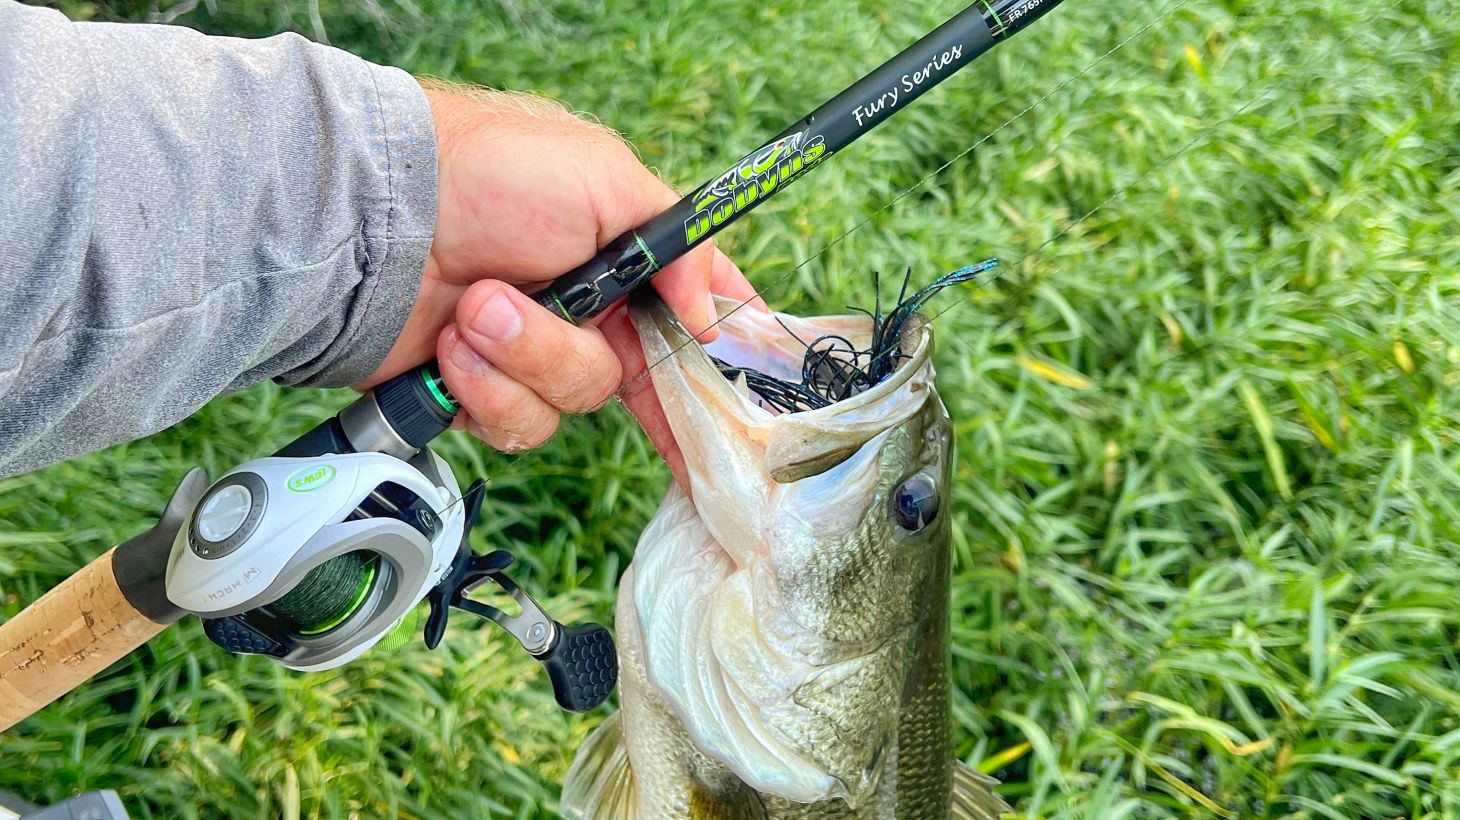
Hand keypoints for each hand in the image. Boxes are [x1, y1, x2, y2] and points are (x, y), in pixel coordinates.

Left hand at [362, 80, 762, 455]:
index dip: (717, 358)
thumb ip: (677, 249)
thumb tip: (711, 316)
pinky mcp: (481, 393)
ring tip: (475, 306)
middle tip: (542, 304)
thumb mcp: (604, 179)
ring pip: (569, 404)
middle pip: (633, 380)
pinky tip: (451, 345)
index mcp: (627, 263)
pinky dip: (482, 387)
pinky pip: (515, 426)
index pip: (694, 319)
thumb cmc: (487, 172)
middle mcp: (588, 315)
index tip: (738, 403)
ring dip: (520, 357)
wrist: (378, 213)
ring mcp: (532, 357)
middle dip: (574, 348)